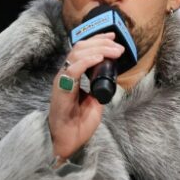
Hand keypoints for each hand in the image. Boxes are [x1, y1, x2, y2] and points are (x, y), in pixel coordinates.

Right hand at [48, 31, 124, 162]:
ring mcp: (62, 81)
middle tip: (118, 45)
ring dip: (98, 49)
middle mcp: (65, 75)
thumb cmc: (78, 124)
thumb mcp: (94, 102)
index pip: (83, 50)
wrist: (67, 141)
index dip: (97, 40)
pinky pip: (73, 70)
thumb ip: (98, 88)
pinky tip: (99, 58)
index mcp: (72, 76)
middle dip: (101, 42)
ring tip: (114, 51)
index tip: (113, 37)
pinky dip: (87, 61)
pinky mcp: (61, 90)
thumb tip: (108, 78)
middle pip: (80, 48)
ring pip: (77, 54)